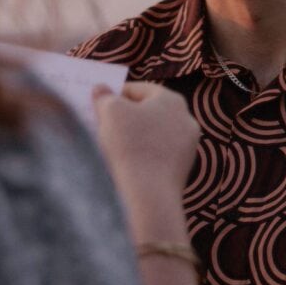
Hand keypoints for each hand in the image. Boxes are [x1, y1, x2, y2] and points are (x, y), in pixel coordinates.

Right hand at [93, 82, 199, 220]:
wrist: (148, 195)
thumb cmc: (130, 144)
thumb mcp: (110, 111)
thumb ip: (104, 96)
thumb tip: (101, 89)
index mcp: (172, 100)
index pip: (138, 89)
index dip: (115, 94)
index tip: (98, 104)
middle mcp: (186, 120)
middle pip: (147, 112)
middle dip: (125, 116)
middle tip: (101, 123)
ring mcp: (187, 147)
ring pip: (153, 135)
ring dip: (133, 137)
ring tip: (110, 145)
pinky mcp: (182, 171)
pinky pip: (157, 156)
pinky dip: (142, 156)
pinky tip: (125, 164)